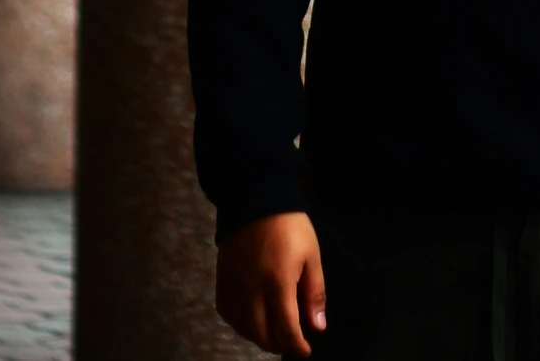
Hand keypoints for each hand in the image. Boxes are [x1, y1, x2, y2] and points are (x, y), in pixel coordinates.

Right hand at [215, 211, 325, 355]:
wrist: (255, 195)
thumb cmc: (289, 225)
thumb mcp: (311, 255)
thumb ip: (314, 294)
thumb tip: (317, 327)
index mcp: (278, 284)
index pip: (286, 331)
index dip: (297, 347)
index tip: (305, 350)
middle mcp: (252, 291)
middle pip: (262, 335)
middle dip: (279, 343)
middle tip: (290, 337)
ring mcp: (234, 285)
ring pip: (243, 328)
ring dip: (259, 336)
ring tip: (273, 329)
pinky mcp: (222, 278)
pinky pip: (227, 313)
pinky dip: (239, 323)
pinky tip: (251, 317)